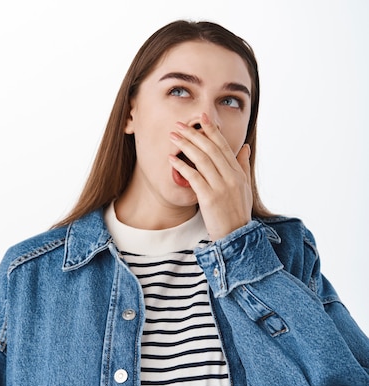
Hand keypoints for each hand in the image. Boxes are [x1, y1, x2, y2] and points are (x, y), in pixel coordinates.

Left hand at [168, 113, 252, 240]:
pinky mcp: (210, 198)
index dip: (212, 130)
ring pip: (202, 159)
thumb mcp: (245, 187)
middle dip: (194, 134)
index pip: (224, 146)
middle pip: (211, 149)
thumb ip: (243, 166)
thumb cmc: (237, 212)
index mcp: (238, 173)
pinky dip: (182, 166)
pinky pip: (194, 177)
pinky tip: (172, 159)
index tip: (201, 118)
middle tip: (179, 125)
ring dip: (186, 145)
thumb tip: (244, 147)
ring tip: (173, 136)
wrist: (237, 236)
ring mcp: (221, 187)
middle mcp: (231, 177)